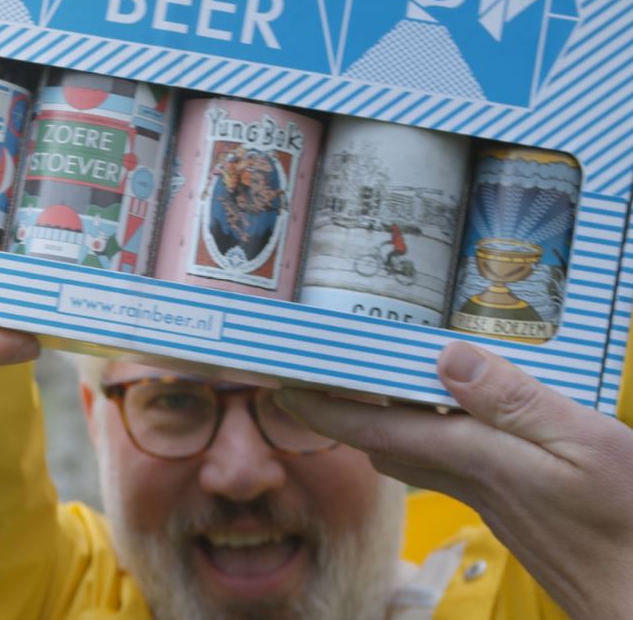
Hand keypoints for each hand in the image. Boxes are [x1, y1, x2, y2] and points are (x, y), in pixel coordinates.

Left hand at [277, 342, 632, 619]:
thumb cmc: (629, 524)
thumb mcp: (585, 444)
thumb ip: (515, 401)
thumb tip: (445, 357)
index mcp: (478, 457)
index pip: (379, 424)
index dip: (326, 404)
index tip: (282, 382)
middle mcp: (471, 479)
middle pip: (384, 439)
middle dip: (342, 407)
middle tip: (312, 371)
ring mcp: (489, 497)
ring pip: (413, 454)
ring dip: (382, 419)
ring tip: (364, 381)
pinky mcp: (510, 506)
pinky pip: (448, 462)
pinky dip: (428, 434)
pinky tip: (445, 417)